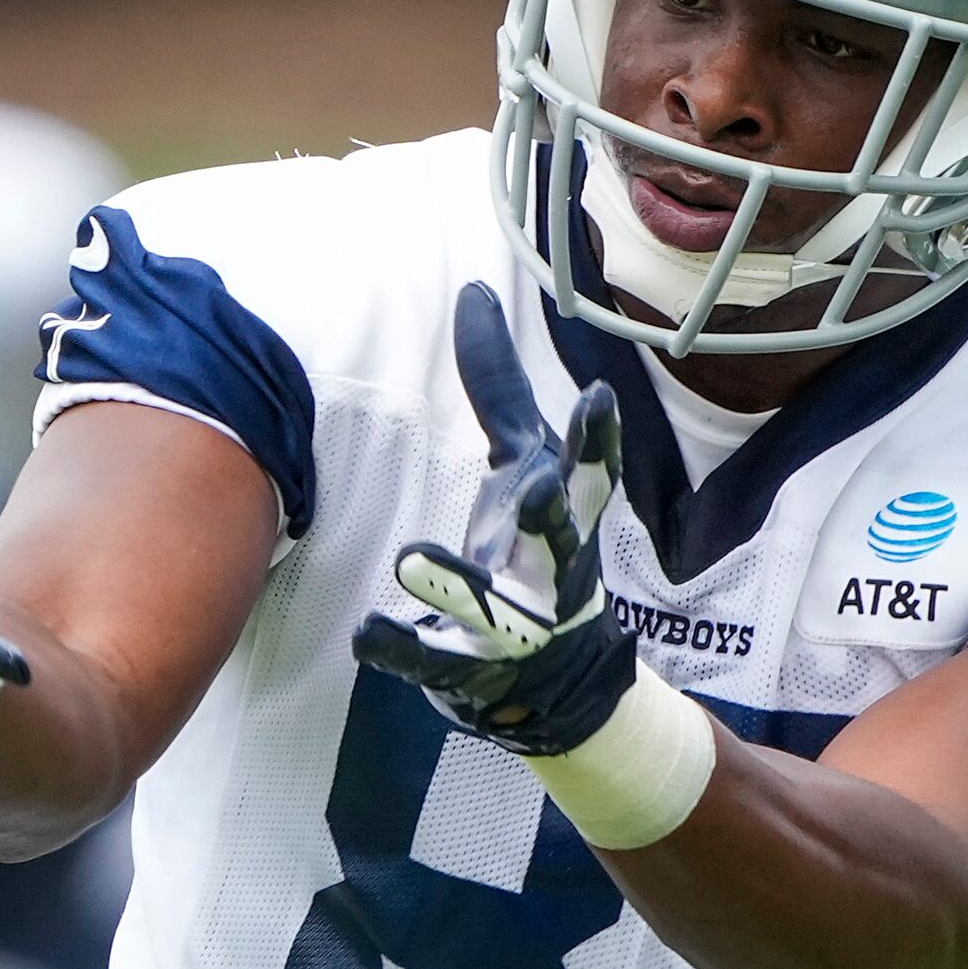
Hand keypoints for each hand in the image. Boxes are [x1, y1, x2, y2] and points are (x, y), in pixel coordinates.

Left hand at [352, 282, 633, 754]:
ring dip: (456, 583)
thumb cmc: (536, 544)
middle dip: (547, 515)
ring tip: (413, 559)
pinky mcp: (469, 665)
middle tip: (535, 485)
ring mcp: (514, 623)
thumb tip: (474, 290)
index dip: (597, 440)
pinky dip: (402, 645)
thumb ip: (499, 384)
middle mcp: (550, 568)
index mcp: (564, 513)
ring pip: (488, 604)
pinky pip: (432, 657)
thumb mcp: (524, 458)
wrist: (556, 678)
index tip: (599, 397)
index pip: (592, 475)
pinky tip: (368, 633)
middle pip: (557, 540)